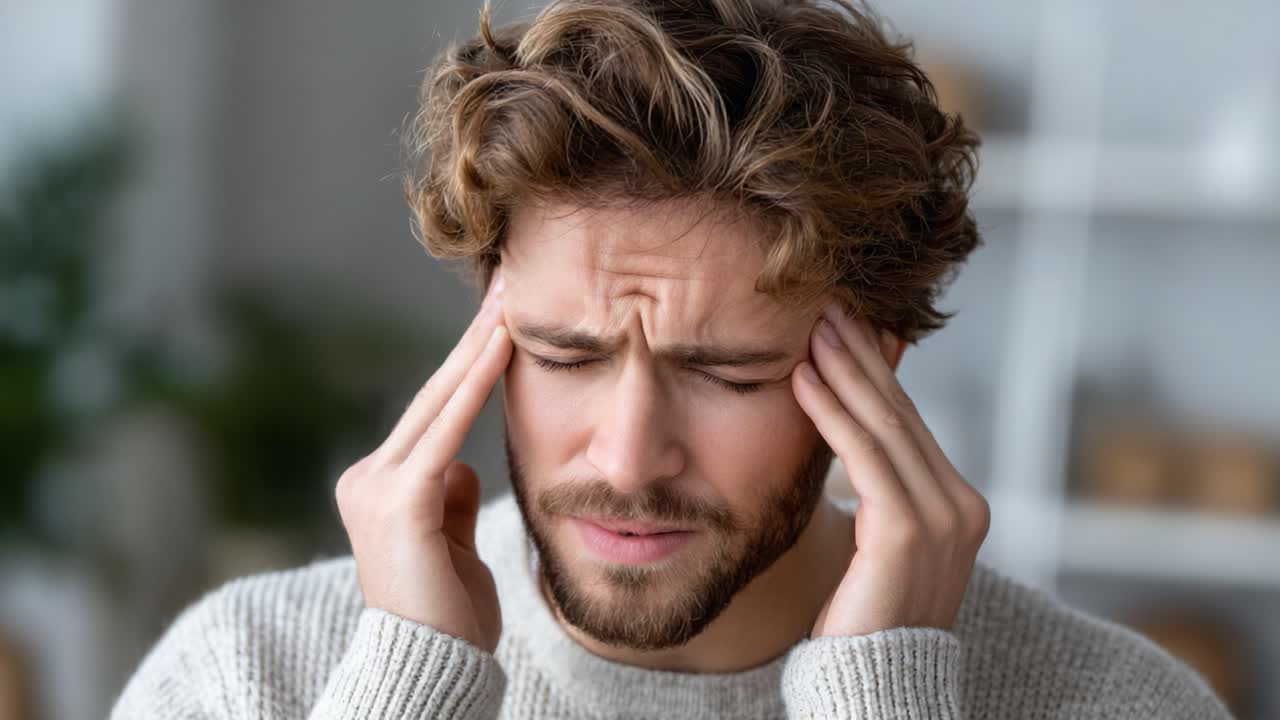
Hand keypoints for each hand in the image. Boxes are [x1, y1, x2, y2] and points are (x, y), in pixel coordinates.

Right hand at [333, 272, 511, 652]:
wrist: (434, 669)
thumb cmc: (450, 613)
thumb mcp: (451, 542)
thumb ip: (448, 496)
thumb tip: (461, 464)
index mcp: (379, 488)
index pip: (434, 414)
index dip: (467, 365)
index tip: (498, 323)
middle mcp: (366, 480)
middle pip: (434, 396)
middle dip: (474, 339)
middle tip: (506, 287)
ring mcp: (376, 488)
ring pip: (439, 403)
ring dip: (478, 349)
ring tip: (510, 303)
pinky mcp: (397, 501)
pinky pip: (447, 431)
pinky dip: (475, 386)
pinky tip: (502, 347)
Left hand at [791, 302, 989, 638]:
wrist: (872, 690)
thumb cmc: (863, 621)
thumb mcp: (877, 546)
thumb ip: (876, 492)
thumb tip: (849, 437)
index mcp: (959, 508)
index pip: (911, 425)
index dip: (877, 373)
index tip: (845, 330)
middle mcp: (962, 508)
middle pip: (902, 415)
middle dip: (862, 357)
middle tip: (827, 308)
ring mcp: (942, 520)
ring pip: (885, 426)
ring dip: (844, 371)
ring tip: (812, 329)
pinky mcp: (907, 533)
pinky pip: (862, 456)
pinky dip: (831, 412)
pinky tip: (802, 382)